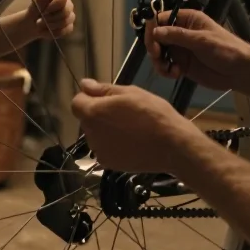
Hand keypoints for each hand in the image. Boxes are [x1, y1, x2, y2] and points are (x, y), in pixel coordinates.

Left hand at [26, 0, 74, 39]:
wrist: (33, 22)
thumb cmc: (37, 9)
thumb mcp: (37, 0)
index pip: (63, 0)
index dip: (53, 6)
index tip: (44, 11)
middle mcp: (69, 7)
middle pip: (65, 13)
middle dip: (50, 18)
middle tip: (40, 20)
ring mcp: (70, 18)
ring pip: (63, 23)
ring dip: (50, 25)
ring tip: (41, 24)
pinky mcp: (69, 28)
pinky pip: (63, 31)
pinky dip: (53, 32)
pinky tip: (46, 30)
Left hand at [70, 79, 203, 173]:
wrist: (172, 145)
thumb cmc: (153, 113)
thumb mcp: (131, 93)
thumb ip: (103, 89)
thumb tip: (84, 85)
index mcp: (93, 113)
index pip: (77, 102)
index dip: (88, 98)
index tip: (107, 98)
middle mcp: (91, 134)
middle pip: (87, 119)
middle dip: (99, 114)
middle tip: (125, 112)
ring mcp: (99, 151)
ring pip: (97, 135)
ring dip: (106, 130)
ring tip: (131, 129)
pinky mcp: (110, 164)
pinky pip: (106, 149)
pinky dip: (114, 145)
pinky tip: (132, 142)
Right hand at [144, 9, 249, 90]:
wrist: (240, 71)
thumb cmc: (225, 49)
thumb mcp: (201, 41)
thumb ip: (178, 36)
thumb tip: (155, 32)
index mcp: (187, 20)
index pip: (162, 19)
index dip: (153, 28)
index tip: (152, 39)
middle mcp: (181, 33)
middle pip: (157, 36)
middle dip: (154, 47)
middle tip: (158, 56)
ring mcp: (181, 49)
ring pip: (159, 53)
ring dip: (159, 61)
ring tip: (167, 69)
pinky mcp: (182, 65)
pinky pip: (166, 66)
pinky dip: (166, 70)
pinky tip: (175, 74)